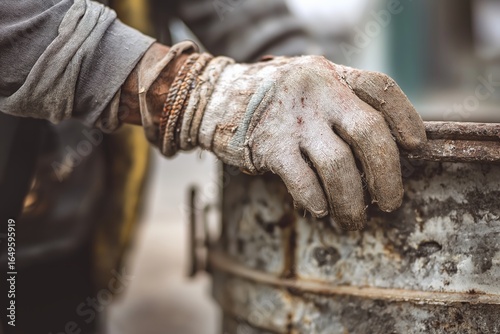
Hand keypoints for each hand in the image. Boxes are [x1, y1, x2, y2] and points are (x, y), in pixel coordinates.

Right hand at [195, 56, 425, 229]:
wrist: (212, 97)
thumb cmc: (268, 99)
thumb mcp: (307, 84)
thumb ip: (338, 104)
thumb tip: (378, 150)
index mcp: (330, 75)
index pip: (381, 89)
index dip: (407, 119)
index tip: (417, 148)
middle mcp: (316, 91)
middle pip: (369, 132)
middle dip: (388, 174)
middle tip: (391, 201)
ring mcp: (292, 118)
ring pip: (338, 165)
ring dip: (352, 200)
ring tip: (354, 218)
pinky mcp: (269, 145)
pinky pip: (303, 181)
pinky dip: (316, 200)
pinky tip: (320, 209)